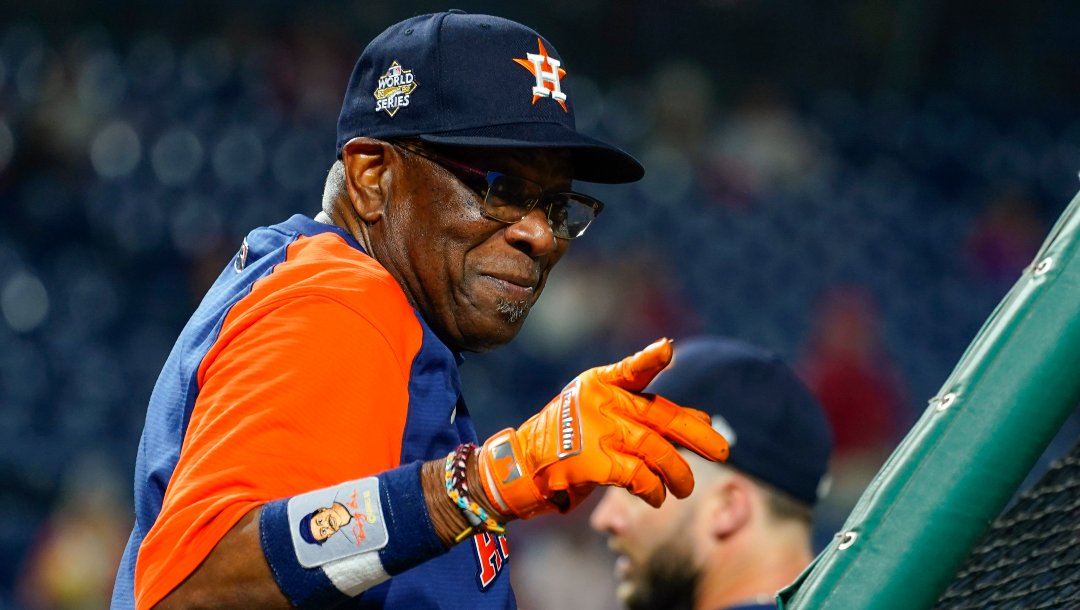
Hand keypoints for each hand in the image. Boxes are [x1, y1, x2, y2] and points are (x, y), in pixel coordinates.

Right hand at [477, 339, 729, 518]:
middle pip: (662, 416)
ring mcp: (597, 431)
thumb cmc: (571, 436)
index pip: (633, 370)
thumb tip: (704, 420)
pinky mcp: (594, 462)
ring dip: (678, 473)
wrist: (523, 463)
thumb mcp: (603, 412)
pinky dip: (653, 489)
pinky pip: (639, 476)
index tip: (667, 349)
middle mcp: (600, 402)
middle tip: (723, 451)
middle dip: (697, 436)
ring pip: (657, 449)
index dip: (651, 360)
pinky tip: (656, 496)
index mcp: (601, 383)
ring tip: (684, 488)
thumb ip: (648, 413)